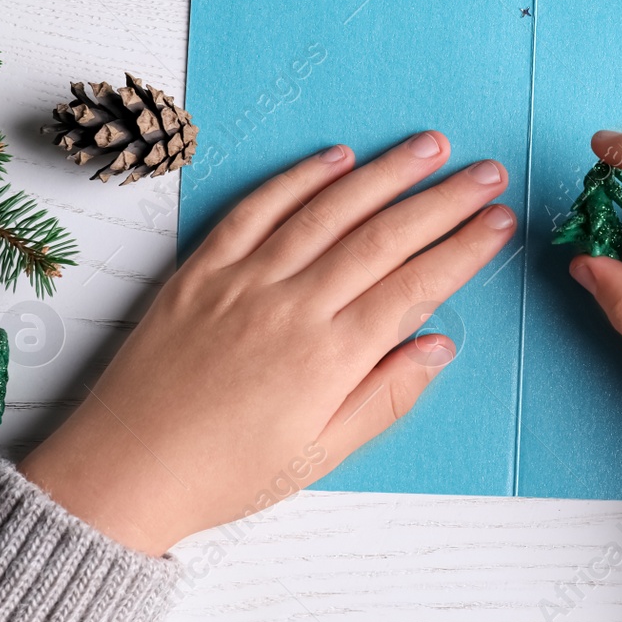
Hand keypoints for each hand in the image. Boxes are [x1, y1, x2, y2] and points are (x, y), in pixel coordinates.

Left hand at [19, 134, 513, 555]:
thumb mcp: (320, 454)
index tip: (499, 221)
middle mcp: (292, 307)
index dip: (464, 248)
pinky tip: (337, 157)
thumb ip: (386, 395)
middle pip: (384, 237)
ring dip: (386, 172)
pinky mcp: (202, 269)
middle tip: (487, 172)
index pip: (416, 286)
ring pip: (329, 210)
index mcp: (329, 358)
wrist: (121, 475)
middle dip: (443, 200)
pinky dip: (300, 178)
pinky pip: (258, 208)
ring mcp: (244, 280)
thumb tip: (440, 346)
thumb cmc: (226, 473)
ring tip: (430, 146)